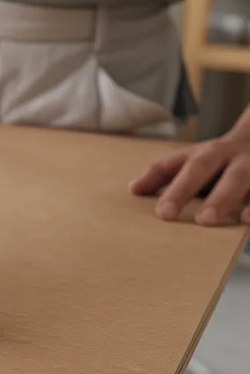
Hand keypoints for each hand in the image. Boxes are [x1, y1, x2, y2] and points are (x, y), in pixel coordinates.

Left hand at [130, 127, 249, 226]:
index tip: (164, 213)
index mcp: (212, 153)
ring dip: (249, 199)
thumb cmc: (221, 154)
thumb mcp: (193, 156)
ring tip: (241, 220)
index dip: (178, 190)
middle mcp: (239, 157)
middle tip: (204, 220)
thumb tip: (134, 188)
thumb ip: (164, 171)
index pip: (191, 169)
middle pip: (230, 174)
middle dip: (218, 196)